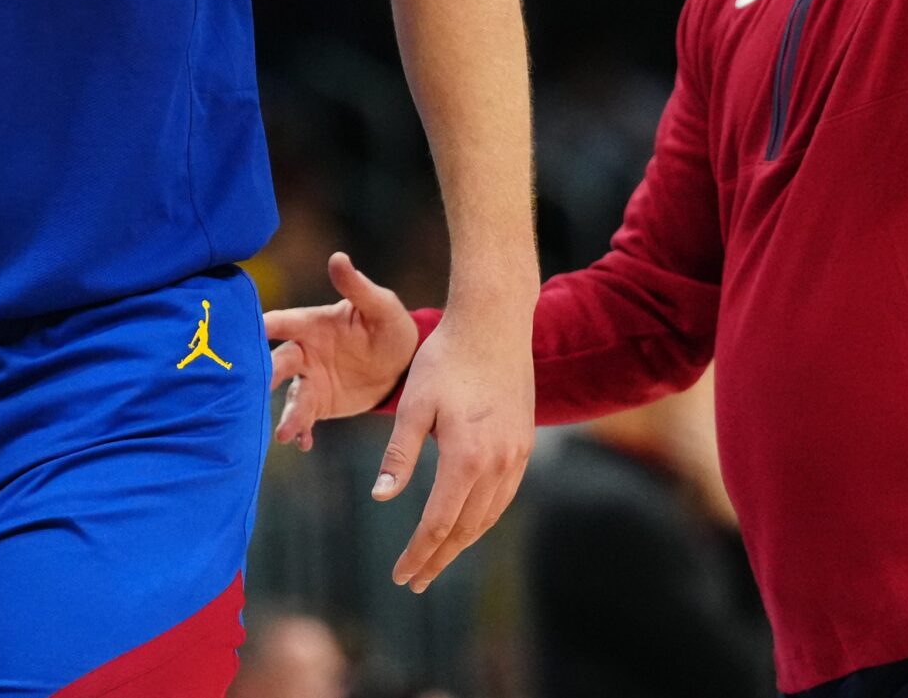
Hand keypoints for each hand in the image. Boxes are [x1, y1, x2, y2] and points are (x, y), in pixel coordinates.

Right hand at [264, 252, 421, 449]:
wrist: (402, 366)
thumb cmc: (388, 327)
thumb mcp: (381, 307)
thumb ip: (358, 287)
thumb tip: (338, 258)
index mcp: (311, 324)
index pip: (280, 323)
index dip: (258, 327)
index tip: (239, 334)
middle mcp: (303, 352)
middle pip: (278, 363)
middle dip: (265, 376)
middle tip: (252, 389)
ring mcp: (309, 379)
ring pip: (292, 396)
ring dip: (287, 413)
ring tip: (284, 433)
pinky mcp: (320, 404)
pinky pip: (305, 419)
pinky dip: (301, 431)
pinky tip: (303, 443)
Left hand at [374, 299, 534, 594]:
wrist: (494, 326)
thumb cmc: (445, 359)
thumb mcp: (413, 404)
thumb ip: (399, 454)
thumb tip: (382, 498)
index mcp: (467, 457)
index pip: (439, 523)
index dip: (418, 553)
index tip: (400, 576)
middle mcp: (499, 465)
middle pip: (466, 530)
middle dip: (438, 559)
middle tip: (414, 582)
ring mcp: (517, 457)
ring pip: (488, 517)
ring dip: (461, 543)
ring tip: (436, 561)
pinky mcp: (524, 445)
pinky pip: (503, 497)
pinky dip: (481, 518)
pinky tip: (466, 523)